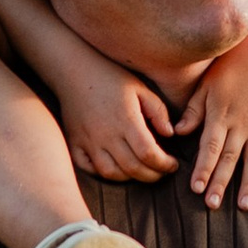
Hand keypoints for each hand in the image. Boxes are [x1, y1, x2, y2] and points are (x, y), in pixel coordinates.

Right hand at [57, 55, 181, 182]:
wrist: (74, 70)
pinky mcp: (75, 143)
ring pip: (111, 173)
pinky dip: (103, 174)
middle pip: (133, 168)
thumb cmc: (111, 77)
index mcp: (126, 119)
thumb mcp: (140, 88)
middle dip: (152, 175)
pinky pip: (88, 168)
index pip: (149, 153)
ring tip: (141, 171)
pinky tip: (116, 168)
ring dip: (130, 178)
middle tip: (162, 172)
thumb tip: (170, 134)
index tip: (173, 164)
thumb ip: (158, 112)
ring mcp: (88, 141)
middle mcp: (106, 134)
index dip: (165, 164)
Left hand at [172, 43, 247, 209]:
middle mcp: (241, 123)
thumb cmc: (226, 69)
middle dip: (221, 182)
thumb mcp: (204, 86)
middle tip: (213, 204)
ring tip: (245, 205)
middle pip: (229, 158)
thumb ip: (193, 111)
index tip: (196, 188)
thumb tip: (178, 132)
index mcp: (220, 115)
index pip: (210, 147)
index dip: (203, 168)